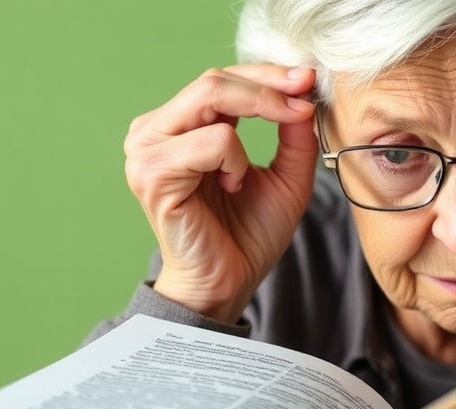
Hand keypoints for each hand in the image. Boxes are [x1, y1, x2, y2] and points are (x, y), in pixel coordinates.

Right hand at [124, 65, 317, 322]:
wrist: (226, 285)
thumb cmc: (248, 235)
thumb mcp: (286, 176)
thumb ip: (294, 134)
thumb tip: (303, 92)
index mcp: (180, 126)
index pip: (222, 80)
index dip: (268, 75)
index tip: (308, 80)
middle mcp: (154, 131)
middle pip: (214, 79)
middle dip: (268, 87)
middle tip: (304, 102)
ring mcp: (147, 150)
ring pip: (212, 97)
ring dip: (252, 125)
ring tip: (248, 174)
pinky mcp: (153, 173)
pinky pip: (213, 140)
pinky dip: (236, 161)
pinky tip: (231, 188)